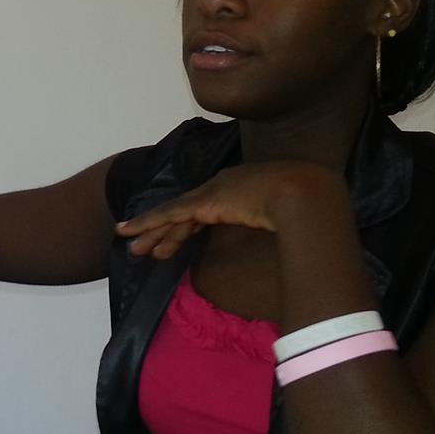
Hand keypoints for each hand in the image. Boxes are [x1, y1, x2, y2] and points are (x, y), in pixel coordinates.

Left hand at [115, 161, 347, 258]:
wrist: (305, 192)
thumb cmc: (306, 207)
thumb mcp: (286, 218)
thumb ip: (277, 228)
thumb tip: (286, 247)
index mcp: (238, 189)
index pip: (205, 211)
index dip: (187, 226)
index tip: (173, 239)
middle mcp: (220, 186)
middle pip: (184, 213)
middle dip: (162, 231)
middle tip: (142, 245)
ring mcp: (210, 193)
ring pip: (171, 216)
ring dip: (150, 232)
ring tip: (130, 246)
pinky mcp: (202, 202)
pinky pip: (167, 215)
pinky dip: (146, 223)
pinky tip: (128, 231)